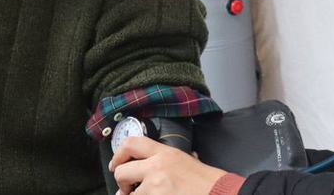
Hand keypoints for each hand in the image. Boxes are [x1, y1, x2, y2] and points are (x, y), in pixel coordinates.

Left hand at [109, 136, 228, 194]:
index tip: (116, 165)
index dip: (118, 154)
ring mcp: (154, 188)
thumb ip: (164, 159)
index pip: (131, 143)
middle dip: (122, 183)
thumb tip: (147, 166)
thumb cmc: (206, 181)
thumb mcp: (185, 160)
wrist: (218, 193)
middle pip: (122, 171)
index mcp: (165, 153)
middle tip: (127, 189)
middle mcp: (156, 168)